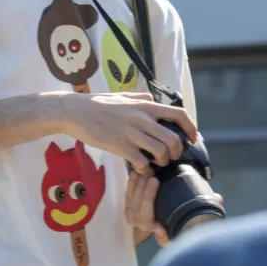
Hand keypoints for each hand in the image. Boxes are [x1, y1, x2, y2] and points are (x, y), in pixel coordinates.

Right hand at [53, 91, 197, 173]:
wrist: (74, 111)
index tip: (192, 138)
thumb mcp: (122, 96)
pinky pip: (142, 162)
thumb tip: (152, 99)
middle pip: (173, 139)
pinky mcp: (119, 146)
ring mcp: (131, 133)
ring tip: (154, 163)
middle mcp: (142, 119)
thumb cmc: (97, 104)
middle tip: (169, 156)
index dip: (191, 128)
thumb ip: (139, 98)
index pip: (179, 114)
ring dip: (161, 162)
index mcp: (145, 106)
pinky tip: (139, 168)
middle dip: (176, 152)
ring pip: (160, 153)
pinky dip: (144, 169)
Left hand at [126, 170, 168, 246]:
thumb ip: (164, 235)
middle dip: (142, 184)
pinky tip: (135, 171)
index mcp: (146, 225)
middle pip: (136, 200)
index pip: (145, 209)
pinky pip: (127, 192)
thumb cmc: (165, 227)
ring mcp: (129, 212)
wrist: (150, 230)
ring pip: (130, 195)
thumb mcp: (168, 233)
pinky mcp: (126, 205)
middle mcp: (135, 219)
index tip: (155, 180)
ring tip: (143, 168)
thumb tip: (161, 232)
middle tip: (150, 170)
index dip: (149, 194)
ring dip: (136, 180)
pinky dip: (131, 181)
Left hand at [127, 171, 223, 247]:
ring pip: (133, 203)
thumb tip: (218, 198)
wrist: (152, 218)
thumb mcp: (190, 215)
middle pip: (143, 214)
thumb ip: (204, 208)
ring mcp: (135, 218)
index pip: (162, 239)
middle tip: (154, 179)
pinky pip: (128, 195)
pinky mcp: (128, 207)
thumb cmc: (173, 215)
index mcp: (162, 234)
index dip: (162, 237)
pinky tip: (137, 172)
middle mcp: (146, 229)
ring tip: (147, 171)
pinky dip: (132, 183)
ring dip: (139, 186)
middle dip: (147, 196)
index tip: (161, 229)